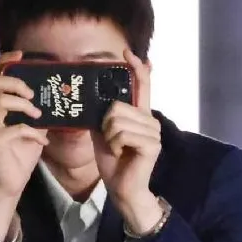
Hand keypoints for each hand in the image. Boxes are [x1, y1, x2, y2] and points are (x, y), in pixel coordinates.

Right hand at [0, 50, 48, 200]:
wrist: (11, 181)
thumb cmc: (22, 153)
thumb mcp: (35, 127)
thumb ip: (40, 111)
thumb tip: (61, 96)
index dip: (4, 61)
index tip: (21, 56)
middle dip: (15, 82)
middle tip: (32, 94)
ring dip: (23, 105)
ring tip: (38, 115)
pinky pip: (14, 128)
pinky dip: (33, 132)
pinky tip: (42, 141)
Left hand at [92, 49, 162, 232]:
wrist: (122, 189)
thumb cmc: (114, 162)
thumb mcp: (103, 135)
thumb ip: (101, 116)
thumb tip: (88, 98)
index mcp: (140, 115)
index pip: (142, 85)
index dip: (135, 67)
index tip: (126, 52)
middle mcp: (150, 120)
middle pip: (118, 106)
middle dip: (106, 125)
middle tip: (112, 142)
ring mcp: (153, 132)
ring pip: (118, 121)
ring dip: (110, 138)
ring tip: (117, 150)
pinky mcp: (151, 145)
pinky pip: (122, 134)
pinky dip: (114, 146)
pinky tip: (120, 155)